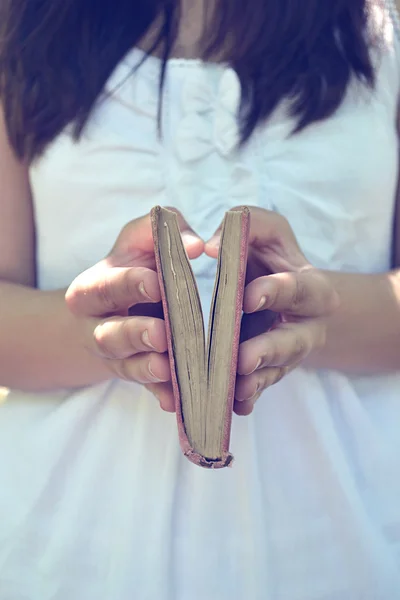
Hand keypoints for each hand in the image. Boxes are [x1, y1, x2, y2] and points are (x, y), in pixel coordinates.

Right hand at [66, 209, 203, 411]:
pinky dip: (162, 394)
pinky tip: (177, 399)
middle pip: (109, 335)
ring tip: (167, 368)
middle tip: (161, 332)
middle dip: (133, 334)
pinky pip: (148, 389)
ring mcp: (117, 357)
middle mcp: (98, 327)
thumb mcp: (141, 241)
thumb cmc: (137, 266)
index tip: (156, 282)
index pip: (105, 287)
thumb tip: (197, 245)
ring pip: (126, 367)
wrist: (119, 308)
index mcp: (93, 289)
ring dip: (146, 369)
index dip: (128, 285)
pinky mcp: (138, 376)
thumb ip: (164, 229)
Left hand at [205, 207, 338, 415]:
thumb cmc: (270, 256)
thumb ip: (246, 226)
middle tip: (244, 359)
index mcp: (310, 288)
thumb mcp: (266, 231)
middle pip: (292, 342)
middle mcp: (305, 326)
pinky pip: (260, 389)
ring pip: (275, 372)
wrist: (279, 291)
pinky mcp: (269, 372)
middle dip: (269, 351)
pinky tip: (232, 406)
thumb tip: (213, 248)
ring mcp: (287, 355)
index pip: (298, 290)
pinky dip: (247, 398)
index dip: (276, 293)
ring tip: (234, 390)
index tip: (248, 296)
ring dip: (255, 382)